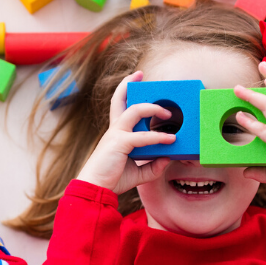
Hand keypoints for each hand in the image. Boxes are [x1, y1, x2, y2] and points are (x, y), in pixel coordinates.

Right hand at [76, 71, 175, 194]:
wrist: (95, 189)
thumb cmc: (112, 180)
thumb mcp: (138, 173)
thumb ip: (153, 166)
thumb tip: (168, 158)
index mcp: (116, 133)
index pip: (120, 107)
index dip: (125, 91)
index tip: (135, 80)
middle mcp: (115, 129)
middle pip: (119, 99)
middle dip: (128, 83)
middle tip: (141, 74)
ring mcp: (116, 134)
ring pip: (135, 110)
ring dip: (153, 108)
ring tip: (168, 114)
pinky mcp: (120, 143)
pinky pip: (142, 137)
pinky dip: (158, 137)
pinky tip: (170, 140)